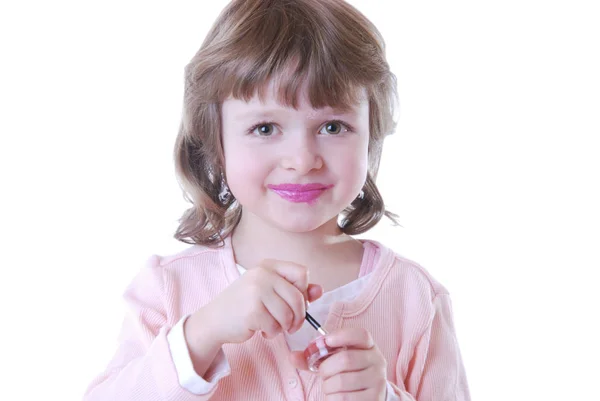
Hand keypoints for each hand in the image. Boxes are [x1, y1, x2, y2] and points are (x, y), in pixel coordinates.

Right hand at [187, 259, 322, 345]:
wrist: (214, 320)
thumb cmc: (244, 305)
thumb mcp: (269, 292)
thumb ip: (294, 290)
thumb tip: (319, 290)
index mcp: (268, 266)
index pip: (302, 272)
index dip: (303, 291)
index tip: (294, 302)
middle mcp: (262, 274)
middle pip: (298, 297)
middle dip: (299, 316)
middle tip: (291, 325)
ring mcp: (256, 291)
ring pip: (289, 314)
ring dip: (284, 327)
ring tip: (272, 326)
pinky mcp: (252, 311)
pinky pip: (276, 326)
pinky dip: (272, 333)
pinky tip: (261, 330)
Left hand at [289, 328, 387, 400]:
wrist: (368, 395)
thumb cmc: (348, 373)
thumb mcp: (335, 361)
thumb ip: (314, 357)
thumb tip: (292, 356)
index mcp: (369, 347)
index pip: (361, 334)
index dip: (342, 336)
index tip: (327, 341)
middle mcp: (377, 361)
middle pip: (345, 359)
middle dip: (326, 368)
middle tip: (323, 373)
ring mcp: (378, 381)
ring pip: (342, 381)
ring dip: (328, 385)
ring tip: (331, 386)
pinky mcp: (374, 398)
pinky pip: (344, 397)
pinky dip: (333, 398)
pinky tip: (336, 395)